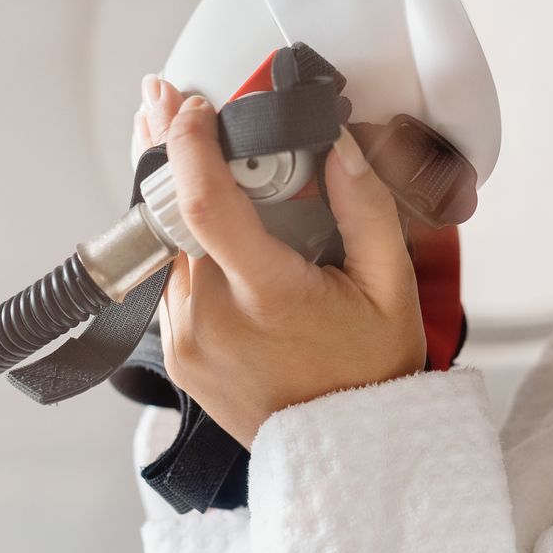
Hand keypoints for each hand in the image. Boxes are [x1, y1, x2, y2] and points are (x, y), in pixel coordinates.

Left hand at [133, 75, 426, 448]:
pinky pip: (169, 278)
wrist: (348, 457)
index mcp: (268, 297)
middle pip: (171, 214)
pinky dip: (177, 239)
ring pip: (165, 243)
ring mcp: (187, 339)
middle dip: (165, 148)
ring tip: (175, 138)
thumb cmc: (373, 374)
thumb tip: (338, 145)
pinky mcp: (177, 353)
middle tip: (160, 95)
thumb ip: (367, 209)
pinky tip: (190, 210)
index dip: (189, 146)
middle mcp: (213, 318)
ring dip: (168, 190)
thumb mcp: (393, 289)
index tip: (192, 105)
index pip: (206, 206)